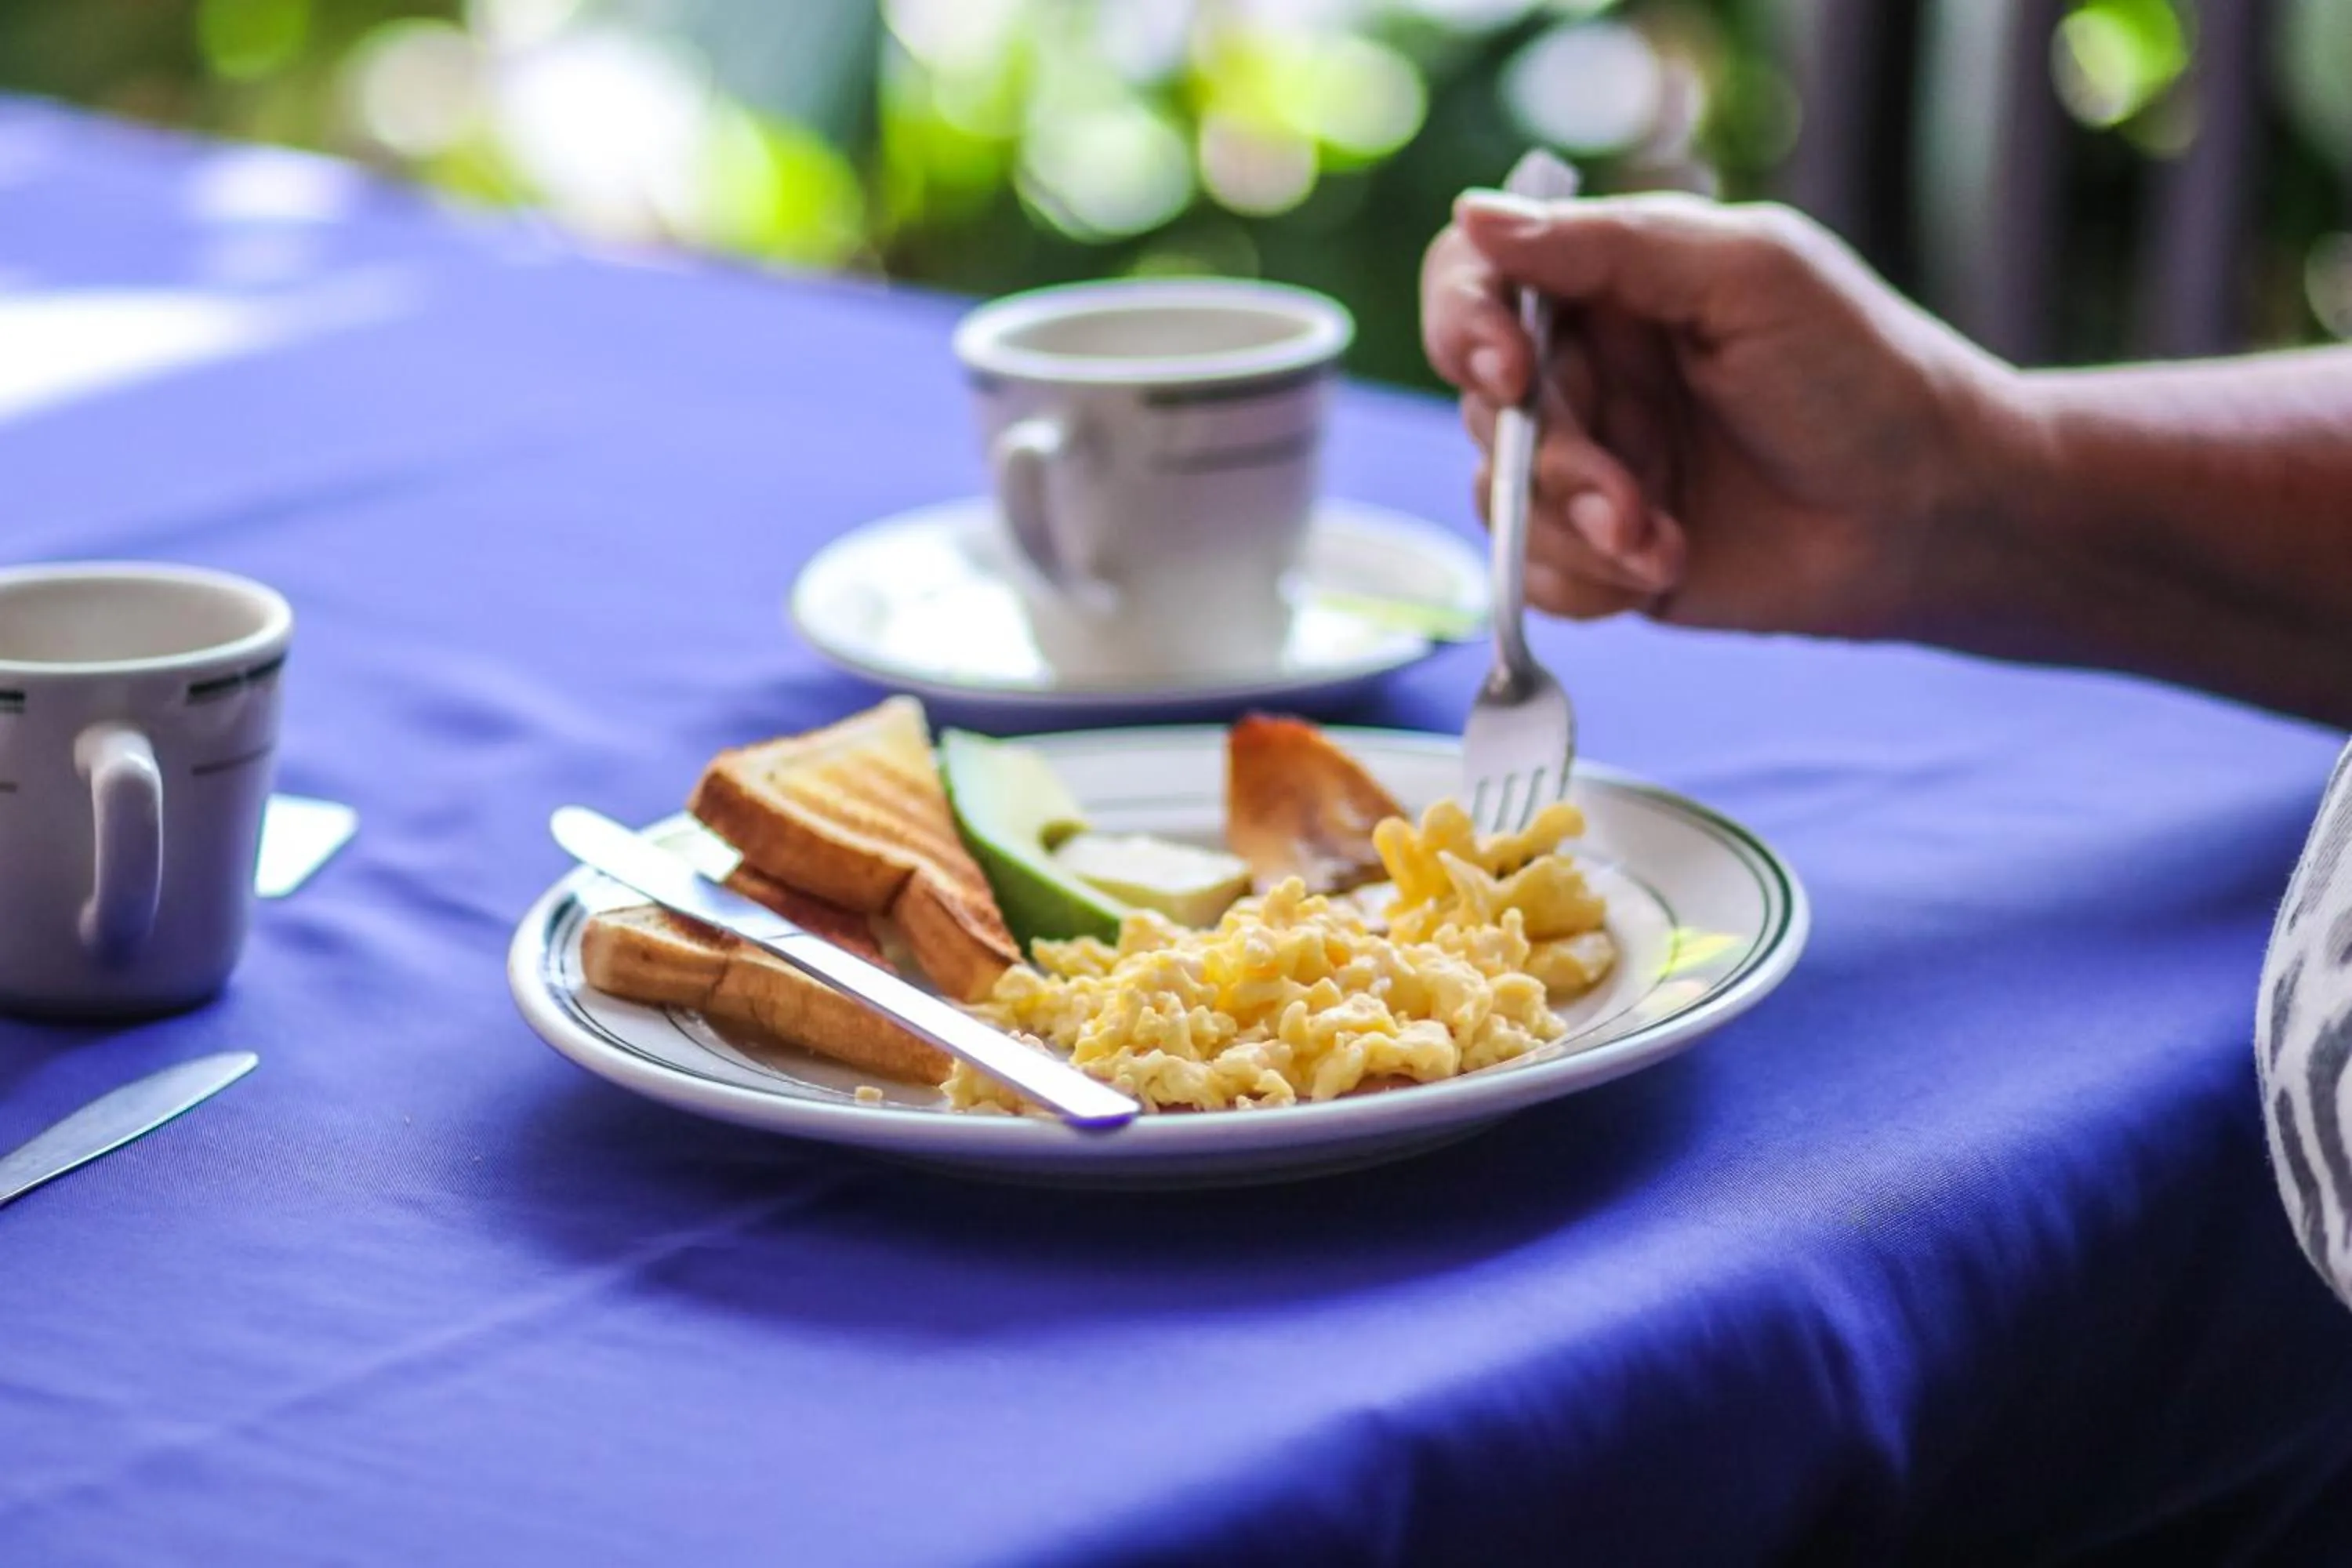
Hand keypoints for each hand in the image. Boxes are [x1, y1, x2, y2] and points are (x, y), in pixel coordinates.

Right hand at [1421, 190, 2023, 636]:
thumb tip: (1474, 213)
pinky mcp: (1605, 557)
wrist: (1933, 517)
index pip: (1479, 280)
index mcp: (1613, 287)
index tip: (1505, 374)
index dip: (1465, 324)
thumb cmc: (1861, 377)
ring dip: (1575, 530)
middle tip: (1626, 499)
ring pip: (1499, 498)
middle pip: (1483, 405)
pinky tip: (1663, 571)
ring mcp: (1593, 468)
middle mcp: (1591, 373)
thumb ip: (1610, 245)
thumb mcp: (1746, 275)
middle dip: (1551, 459)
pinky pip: (1533, 577)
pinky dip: (1587, 583)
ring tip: (1664, 543)